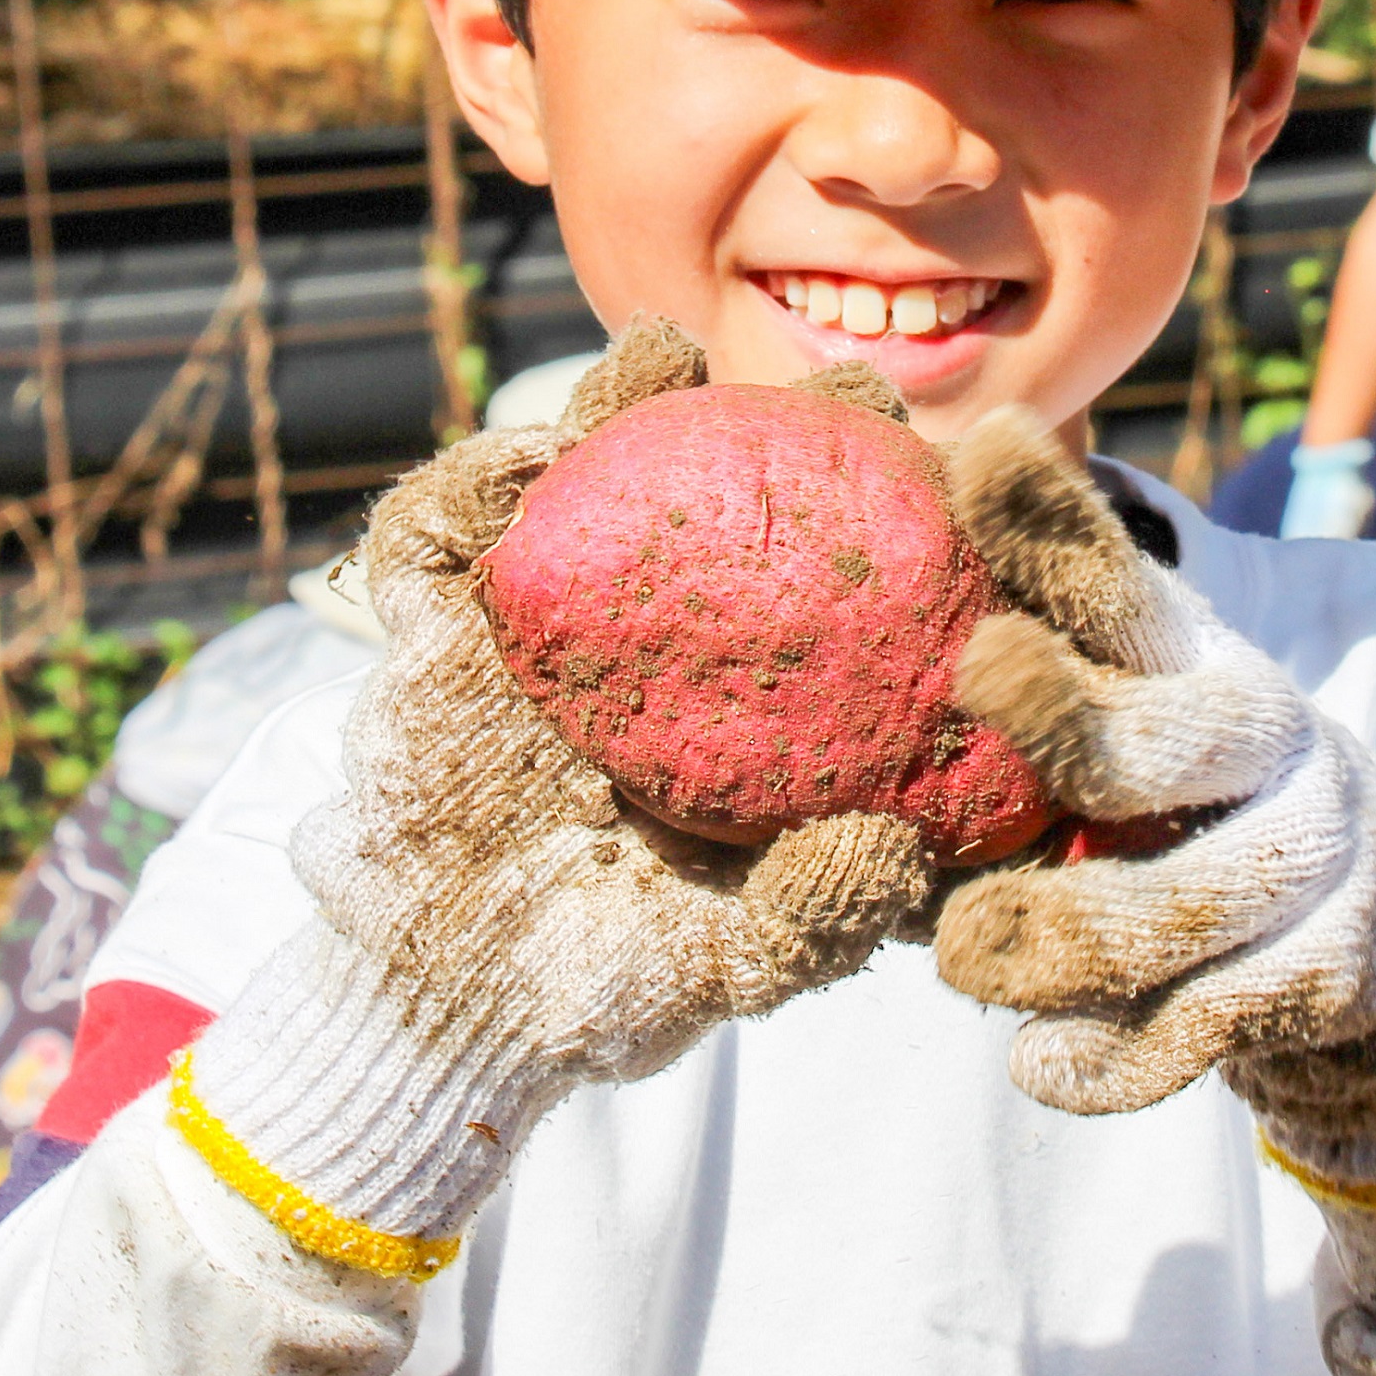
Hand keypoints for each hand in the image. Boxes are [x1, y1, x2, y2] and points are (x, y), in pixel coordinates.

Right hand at [180, 321, 933, 1272]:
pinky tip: (519, 465)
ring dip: (614, 407)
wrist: (449, 1017)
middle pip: (709, 490)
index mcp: (730, 692)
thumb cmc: (609, 987)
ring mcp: (530, 624)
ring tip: (660, 357)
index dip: (885, 509)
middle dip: (775, 418)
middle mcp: (641, 636)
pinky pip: (429, 541)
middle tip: (839, 384)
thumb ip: (817, 919)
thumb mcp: (734, 964)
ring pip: (572, 479)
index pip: (818, 571)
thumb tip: (896, 848)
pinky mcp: (422, 635)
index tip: (953, 463)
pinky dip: (464, 489)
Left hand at [929, 415, 1375, 1212]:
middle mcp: (1270, 734)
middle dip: (1080, 722)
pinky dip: (1122, 1055)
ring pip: (1195, 900)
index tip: (975, 451)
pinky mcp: (1337, 970)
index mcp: (1191, 658)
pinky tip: (1043, 1067)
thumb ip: (1027, 663)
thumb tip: (841, 575)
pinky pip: (1219, 1021)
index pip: (1117, 583)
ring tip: (962, 958)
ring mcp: (1318, 853)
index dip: (1048, 521)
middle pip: (1181, 731)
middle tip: (979, 698)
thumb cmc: (1183, 802)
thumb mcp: (1126, 710)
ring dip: (1072, 932)